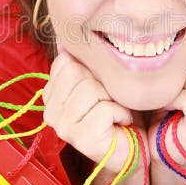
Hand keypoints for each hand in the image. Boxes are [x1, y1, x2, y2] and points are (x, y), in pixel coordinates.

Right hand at [42, 44, 144, 171]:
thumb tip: (63, 37)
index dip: (92, 67)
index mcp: (52, 94)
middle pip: (76, 72)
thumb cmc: (118, 111)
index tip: (103, 85)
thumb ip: (82, 61)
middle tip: (111, 100)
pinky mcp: (81, 139)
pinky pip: (105, 108)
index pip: (66, 60)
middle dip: (103, 82)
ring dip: (114, 98)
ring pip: (90, 89)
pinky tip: (121, 123)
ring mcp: (63, 126)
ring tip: (117, 112)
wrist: (135, 147)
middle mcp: (51, 111)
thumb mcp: (100, 79)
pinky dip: (122, 113)